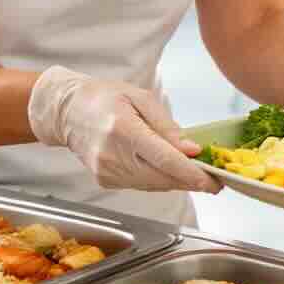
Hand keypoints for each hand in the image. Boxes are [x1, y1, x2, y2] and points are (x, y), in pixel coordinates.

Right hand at [27, 66, 220, 193]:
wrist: (67, 111)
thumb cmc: (105, 98)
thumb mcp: (141, 98)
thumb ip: (167, 126)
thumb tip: (192, 150)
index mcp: (124, 130)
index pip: (165, 160)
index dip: (192, 174)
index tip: (214, 181)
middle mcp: (113, 156)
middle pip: (162, 178)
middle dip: (192, 182)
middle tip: (215, 179)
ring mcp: (107, 172)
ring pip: (154, 186)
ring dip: (178, 182)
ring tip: (197, 173)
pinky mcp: (105, 181)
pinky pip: (142, 185)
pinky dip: (160, 180)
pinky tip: (169, 171)